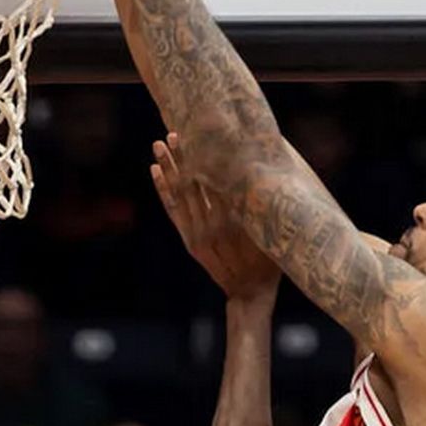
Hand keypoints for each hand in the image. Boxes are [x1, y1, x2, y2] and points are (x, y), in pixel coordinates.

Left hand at [153, 134, 280, 300]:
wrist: (249, 292)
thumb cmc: (269, 259)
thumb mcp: (269, 230)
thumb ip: (259, 205)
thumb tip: (257, 172)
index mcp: (234, 220)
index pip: (215, 180)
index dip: (205, 157)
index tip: (199, 134)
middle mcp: (212, 225)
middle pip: (193, 183)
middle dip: (182, 156)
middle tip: (172, 133)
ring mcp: (197, 234)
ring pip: (179, 194)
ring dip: (169, 167)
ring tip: (159, 144)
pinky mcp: (189, 240)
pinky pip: (173, 210)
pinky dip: (163, 190)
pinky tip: (155, 171)